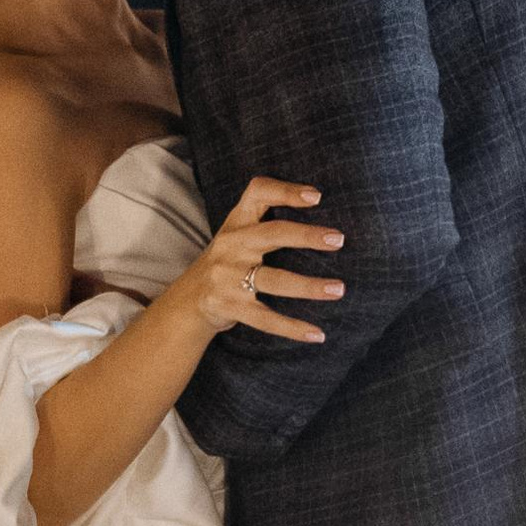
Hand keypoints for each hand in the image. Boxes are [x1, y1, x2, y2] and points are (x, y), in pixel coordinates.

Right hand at [173, 178, 344, 344]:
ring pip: (274, 280)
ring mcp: (228, 277)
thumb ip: (266, 221)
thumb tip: (321, 214)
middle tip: (338, 240)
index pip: (258, 193)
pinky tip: (317, 334)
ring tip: (338, 289)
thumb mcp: (238, 234)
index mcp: (237, 222)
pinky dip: (292, 327)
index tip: (316, 196)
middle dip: (307, 236)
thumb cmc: (227, 262)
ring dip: (308, 286)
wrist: (187, 301)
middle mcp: (232, 245)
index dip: (286, 191)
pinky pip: (266, 318)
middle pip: (273, 234)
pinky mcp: (230, 306)